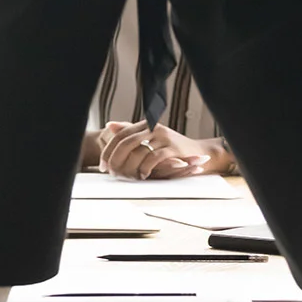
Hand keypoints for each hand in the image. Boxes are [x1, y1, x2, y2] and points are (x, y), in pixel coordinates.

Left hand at [99, 121, 232, 179]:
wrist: (198, 153)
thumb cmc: (171, 149)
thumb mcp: (150, 140)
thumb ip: (131, 133)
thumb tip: (110, 125)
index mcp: (145, 124)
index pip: (121, 134)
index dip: (109, 150)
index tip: (103, 165)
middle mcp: (153, 127)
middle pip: (126, 141)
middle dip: (115, 158)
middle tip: (111, 172)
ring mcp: (164, 137)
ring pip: (138, 150)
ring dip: (129, 166)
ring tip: (126, 176)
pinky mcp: (174, 148)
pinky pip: (154, 157)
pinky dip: (145, 167)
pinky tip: (142, 175)